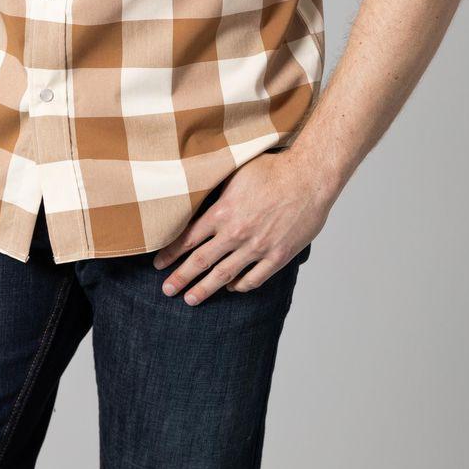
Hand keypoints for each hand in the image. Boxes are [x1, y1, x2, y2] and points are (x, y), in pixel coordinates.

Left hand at [152, 149, 337, 304]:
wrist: (309, 177)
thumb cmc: (274, 168)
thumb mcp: (235, 172)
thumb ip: (215, 187)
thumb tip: (194, 189)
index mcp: (222, 211)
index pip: (187, 238)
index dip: (170, 253)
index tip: (159, 265)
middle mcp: (236, 233)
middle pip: (200, 261)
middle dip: (180, 278)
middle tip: (167, 290)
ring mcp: (257, 247)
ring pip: (224, 275)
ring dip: (205, 289)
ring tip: (191, 299)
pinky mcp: (278, 255)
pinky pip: (255, 278)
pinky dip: (240, 286)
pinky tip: (232, 288)